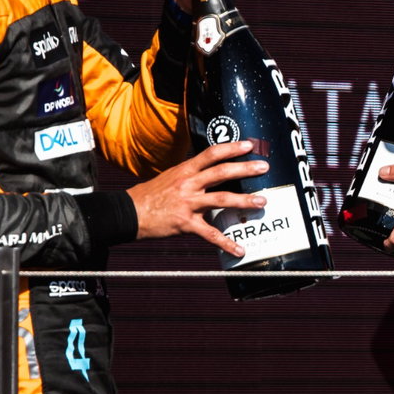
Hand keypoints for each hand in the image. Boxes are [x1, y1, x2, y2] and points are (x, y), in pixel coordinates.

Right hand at [128, 140, 268, 256]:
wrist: (129, 213)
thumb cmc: (151, 195)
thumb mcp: (171, 177)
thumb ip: (192, 174)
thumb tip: (212, 171)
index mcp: (185, 170)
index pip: (211, 153)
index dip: (230, 147)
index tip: (248, 145)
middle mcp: (188, 183)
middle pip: (221, 172)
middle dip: (244, 169)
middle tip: (264, 167)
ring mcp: (188, 203)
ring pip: (221, 199)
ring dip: (244, 201)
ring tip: (262, 202)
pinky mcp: (185, 223)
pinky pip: (210, 234)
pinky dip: (226, 243)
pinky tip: (240, 249)